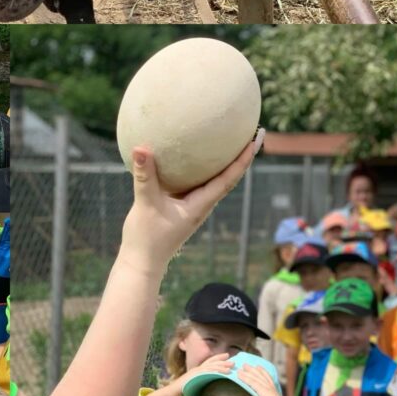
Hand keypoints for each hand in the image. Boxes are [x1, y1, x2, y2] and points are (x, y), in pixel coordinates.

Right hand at [119, 132, 262, 272]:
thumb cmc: (147, 238)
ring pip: (211, 178)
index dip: (243, 160)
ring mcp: (191, 204)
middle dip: (240, 156)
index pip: (228, 179)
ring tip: (228, 138)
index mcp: (200, 205)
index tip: (255, 141)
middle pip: (227, 176)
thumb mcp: (145, 203)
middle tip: (251, 133)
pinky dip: (197, 166)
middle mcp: (201, 203)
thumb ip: (145, 176)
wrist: (141, 261)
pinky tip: (187, 153)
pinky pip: (193, 180)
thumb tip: (142, 147)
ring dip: (221, 160)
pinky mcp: (179, 203)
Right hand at [174, 353, 233, 395]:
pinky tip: (225, 373)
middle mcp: (197, 369)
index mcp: (197, 371)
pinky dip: (217, 371)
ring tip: (232, 366)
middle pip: (211, 362)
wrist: (171, 393)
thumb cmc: (182, 392)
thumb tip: (211, 389)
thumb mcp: (194, 387)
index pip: (209, 362)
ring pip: (211, 366)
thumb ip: (201, 385)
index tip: (227, 356)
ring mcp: (196, 372)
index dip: (218, 358)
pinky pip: (208, 372)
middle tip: (233, 361)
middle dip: (223, 360)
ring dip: (222, 365)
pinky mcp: (195, 376)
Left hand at [236, 364, 286, 395]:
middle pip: (260, 375)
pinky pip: (252, 382)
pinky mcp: (264, 391)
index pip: (268, 378)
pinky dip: (245, 378)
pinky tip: (239, 376)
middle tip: (245, 365)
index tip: (258, 366)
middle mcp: (271, 387)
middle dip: (252, 369)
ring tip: (239, 369)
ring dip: (246, 372)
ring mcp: (268, 389)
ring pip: (255, 377)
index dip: (263, 371)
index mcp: (275, 391)